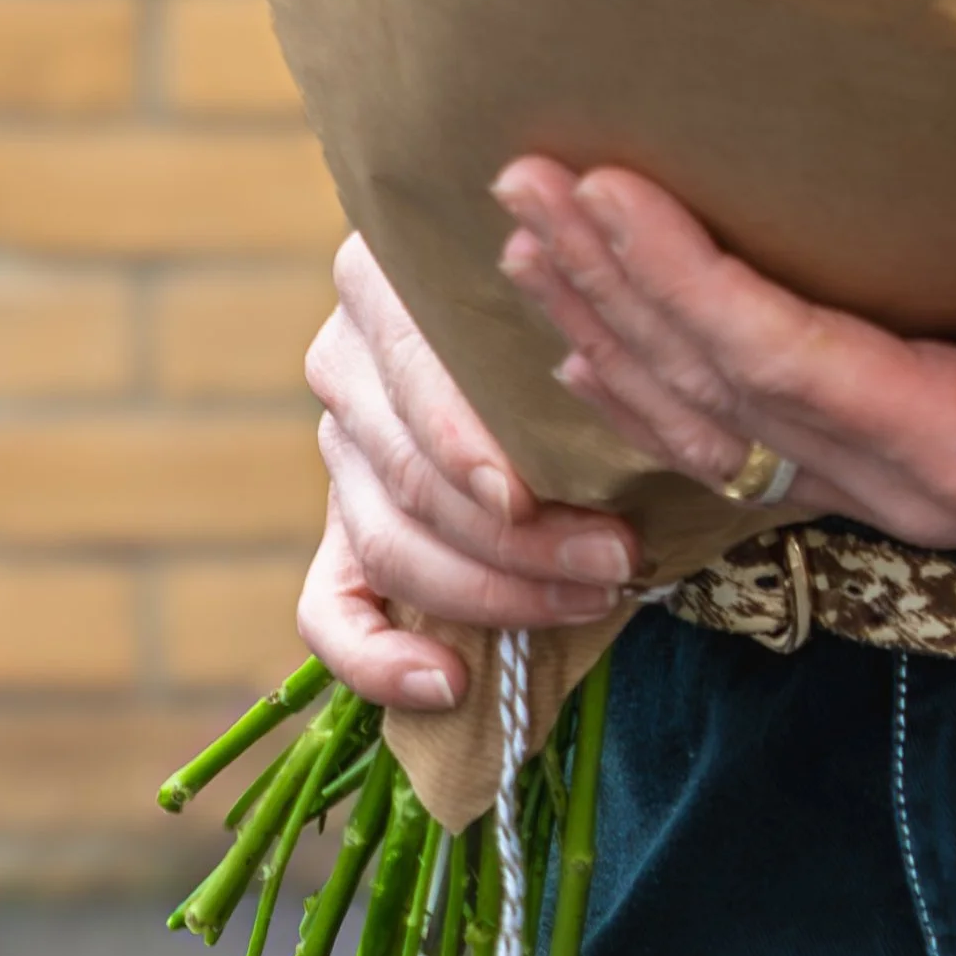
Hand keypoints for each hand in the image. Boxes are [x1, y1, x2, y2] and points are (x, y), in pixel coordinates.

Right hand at [299, 233, 644, 708]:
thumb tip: (627, 360)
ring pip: (391, 543)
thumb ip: (566, 299)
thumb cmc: (570, 284)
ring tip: (593, 597)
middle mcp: (346, 360)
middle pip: (413, 475)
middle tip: (618, 556)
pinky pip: (328, 610)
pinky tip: (447, 683)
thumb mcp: (559, 272)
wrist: (524, 302)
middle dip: (522, 534)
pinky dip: (379, 660)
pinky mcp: (339, 525)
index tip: (529, 496)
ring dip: (494, 591)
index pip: (409, 379)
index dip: (465, 446)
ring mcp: (338, 449)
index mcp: (384, 278)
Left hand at [493, 159, 955, 549]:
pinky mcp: (918, 464)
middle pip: (722, 393)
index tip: (603, 184)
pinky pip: (750, 435)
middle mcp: (920, 483)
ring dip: (612, 328)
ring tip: (525, 239)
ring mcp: (910, 486)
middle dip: (610, 287)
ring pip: (718, 421)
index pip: (791, 360)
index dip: (686, 277)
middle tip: (516, 181)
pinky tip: (600, 339)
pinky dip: (662, 379)